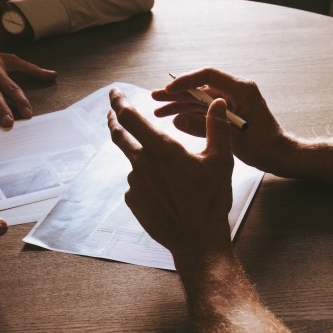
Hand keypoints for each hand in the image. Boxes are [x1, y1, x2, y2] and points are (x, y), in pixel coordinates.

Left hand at [107, 87, 233, 273]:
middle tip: (112, 111)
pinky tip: (166, 192)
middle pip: (119, 136)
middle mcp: (142, 163)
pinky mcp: (134, 201)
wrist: (197, 240)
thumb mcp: (220, 160)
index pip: (130, 117)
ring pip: (134, 162)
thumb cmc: (210, 200)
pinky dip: (147, 181)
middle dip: (114, 120)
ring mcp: (135, 184)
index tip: (113, 92)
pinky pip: (137, 184)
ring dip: (143, 158)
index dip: (119, 102)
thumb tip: (216, 102)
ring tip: (171, 174)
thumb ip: (217, 128)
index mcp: (162, 149)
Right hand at [153, 68, 297, 175]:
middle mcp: (235, 91)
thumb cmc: (264, 146)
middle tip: (155, 98)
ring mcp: (231, 102)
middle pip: (200, 87)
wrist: (280, 156)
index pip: (208, 76)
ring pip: (200, 99)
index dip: (186, 81)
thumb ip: (204, 127)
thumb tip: (178, 119)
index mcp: (241, 89)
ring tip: (158, 110)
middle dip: (177, 93)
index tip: (168, 90)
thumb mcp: (232, 137)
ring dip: (180, 104)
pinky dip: (190, 114)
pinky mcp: (228, 113)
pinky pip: (205, 110)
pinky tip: (174, 119)